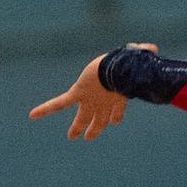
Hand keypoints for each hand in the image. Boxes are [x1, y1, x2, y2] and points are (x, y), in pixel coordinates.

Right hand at [29, 43, 156, 139]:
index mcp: (118, 95)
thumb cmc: (128, 64)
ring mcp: (90, 101)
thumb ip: (144, 52)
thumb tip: (153, 48)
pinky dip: (45, 109)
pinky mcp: (77, 95)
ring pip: (82, 118)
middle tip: (88, 137)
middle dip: (95, 128)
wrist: (117, 71)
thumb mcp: (136, 57)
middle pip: (99, 118)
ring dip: (77, 128)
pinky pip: (58, 104)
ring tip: (73, 137)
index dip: (117, 115)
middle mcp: (104, 102)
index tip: (115, 121)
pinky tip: (32, 115)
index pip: (117, 108)